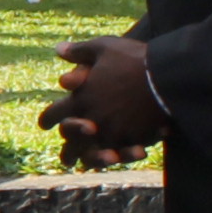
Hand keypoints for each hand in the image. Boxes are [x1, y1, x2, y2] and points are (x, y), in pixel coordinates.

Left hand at [39, 35, 162, 166]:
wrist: (167, 75)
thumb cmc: (133, 59)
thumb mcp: (103, 48)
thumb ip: (79, 51)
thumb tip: (58, 49)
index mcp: (80, 99)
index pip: (55, 114)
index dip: (47, 120)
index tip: (44, 125)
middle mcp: (93, 120)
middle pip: (72, 142)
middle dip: (68, 151)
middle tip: (66, 157)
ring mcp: (114, 133)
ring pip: (95, 154)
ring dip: (91, 160)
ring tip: (90, 164)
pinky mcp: (135, 140)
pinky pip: (122, 154)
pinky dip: (119, 157)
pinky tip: (119, 157)